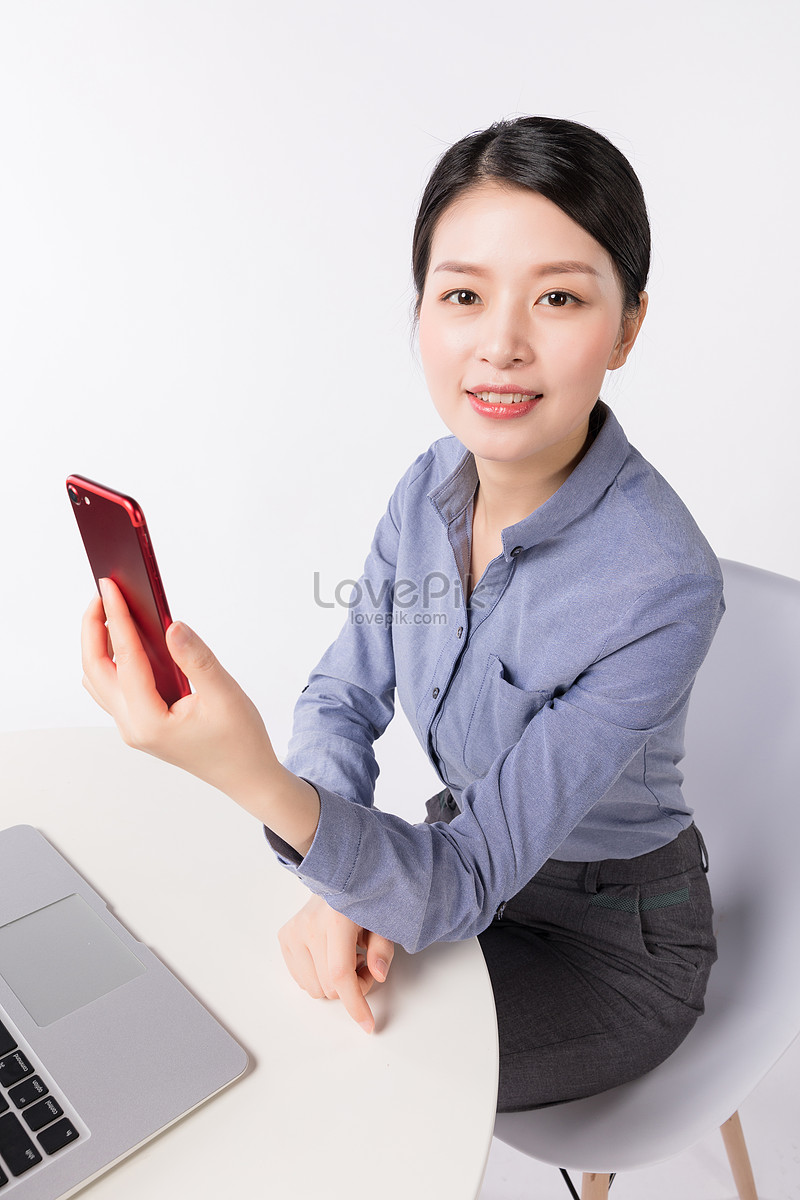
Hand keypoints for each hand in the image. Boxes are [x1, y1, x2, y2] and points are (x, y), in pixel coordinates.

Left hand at [81, 579, 319, 850]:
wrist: (247, 777)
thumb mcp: (224, 695)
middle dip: (95, 629)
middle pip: (96, 670)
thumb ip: (196, 658)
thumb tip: (171, 627)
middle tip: (103, 595)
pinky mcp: (141, 724)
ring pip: (100, 680)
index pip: (125, 660)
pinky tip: (128, 642)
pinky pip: (114, 688)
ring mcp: (133, 728)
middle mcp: (132, 726)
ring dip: (99, 646)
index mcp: (148, 721)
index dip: (117, 619)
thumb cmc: (240, 742)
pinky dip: (113, 661)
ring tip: (111, 613)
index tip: (110, 589)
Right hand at [278, 895, 394, 1033]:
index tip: (368, 1024)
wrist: (336, 877)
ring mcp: (293, 932)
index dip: (355, 1004)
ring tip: (347, 958)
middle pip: (330, 987)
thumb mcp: (383, 920)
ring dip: (334, 985)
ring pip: (315, 989)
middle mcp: (309, 926)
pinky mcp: (284, 937)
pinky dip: (319, 978)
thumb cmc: (362, 899)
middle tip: (365, 964)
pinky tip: (329, 957)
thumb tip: (377, 974)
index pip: (341, 974)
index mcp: (336, 919)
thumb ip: (383, 949)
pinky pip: (302, 980)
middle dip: (352, 988)